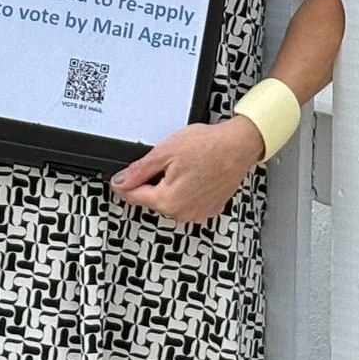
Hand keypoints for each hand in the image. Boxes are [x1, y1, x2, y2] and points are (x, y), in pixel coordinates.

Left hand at [111, 117, 263, 223]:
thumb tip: (120, 181)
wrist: (239, 146)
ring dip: (170, 187)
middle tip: (164, 161)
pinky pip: (188, 202)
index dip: (124, 185)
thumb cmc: (208, 146)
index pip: (135, 196)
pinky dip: (187, 190)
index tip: (118, 179)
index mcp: (168, 201)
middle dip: (153, 182)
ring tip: (183, 164)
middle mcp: (183, 213)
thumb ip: (139, 171)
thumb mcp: (165, 152)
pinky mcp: (210, 208)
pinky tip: (194, 173)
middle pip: (154, 199)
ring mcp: (198, 213)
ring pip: (171, 201)